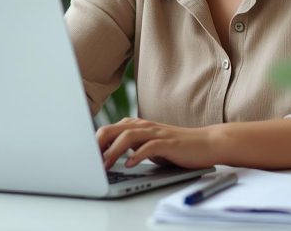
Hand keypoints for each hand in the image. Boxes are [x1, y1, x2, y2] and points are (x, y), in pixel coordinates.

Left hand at [96, 117, 219, 169]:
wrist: (205, 144)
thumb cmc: (176, 147)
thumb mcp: (148, 145)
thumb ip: (131, 146)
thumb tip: (108, 155)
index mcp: (137, 126)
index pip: (109, 130)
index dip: (95, 143)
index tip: (85, 156)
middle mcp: (144, 126)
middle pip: (113, 129)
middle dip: (99, 144)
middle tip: (90, 161)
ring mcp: (156, 133)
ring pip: (128, 136)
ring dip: (114, 151)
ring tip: (106, 164)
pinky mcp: (168, 143)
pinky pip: (149, 147)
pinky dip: (137, 155)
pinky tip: (129, 164)